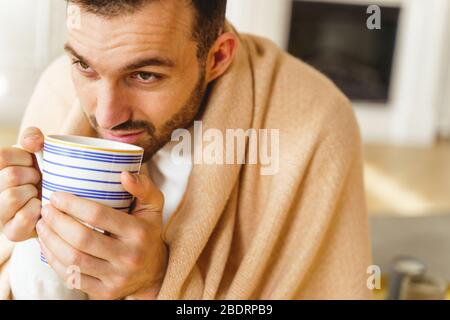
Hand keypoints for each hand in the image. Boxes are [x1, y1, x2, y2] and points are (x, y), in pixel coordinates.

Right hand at [0, 127, 43, 241]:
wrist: (61, 203)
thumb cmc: (46, 174)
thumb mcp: (38, 152)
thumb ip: (32, 137)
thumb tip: (32, 142)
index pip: (2, 156)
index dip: (24, 158)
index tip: (32, 164)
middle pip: (10, 175)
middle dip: (33, 175)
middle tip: (38, 180)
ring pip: (13, 196)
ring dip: (34, 192)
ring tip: (37, 194)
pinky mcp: (12, 232)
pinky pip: (24, 216)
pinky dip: (37, 209)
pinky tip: (40, 207)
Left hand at [36, 172, 167, 299]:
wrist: (154, 271)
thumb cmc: (148, 232)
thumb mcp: (153, 206)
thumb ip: (143, 187)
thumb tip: (123, 174)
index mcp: (138, 232)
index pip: (98, 215)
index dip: (72, 204)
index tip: (57, 196)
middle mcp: (128, 257)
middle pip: (81, 239)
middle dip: (57, 222)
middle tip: (46, 209)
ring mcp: (115, 277)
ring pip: (73, 260)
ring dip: (50, 240)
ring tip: (42, 225)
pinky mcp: (104, 292)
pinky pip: (72, 277)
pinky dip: (54, 260)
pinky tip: (47, 246)